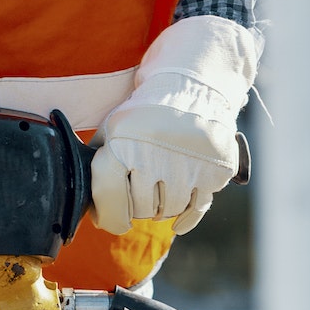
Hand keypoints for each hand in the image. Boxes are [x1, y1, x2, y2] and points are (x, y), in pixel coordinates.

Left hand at [90, 16, 257, 237]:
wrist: (192, 89)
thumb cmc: (147, 116)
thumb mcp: (114, 129)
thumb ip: (99, 166)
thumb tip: (94, 210)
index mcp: (124, 144)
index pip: (109, 199)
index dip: (108, 216)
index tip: (114, 220)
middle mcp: (155, 155)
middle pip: (140, 209)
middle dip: (139, 206)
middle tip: (144, 189)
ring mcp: (189, 164)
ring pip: (168, 211)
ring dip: (162, 207)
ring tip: (163, 185)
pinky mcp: (215, 171)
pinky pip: (195, 211)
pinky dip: (185, 217)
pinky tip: (178, 217)